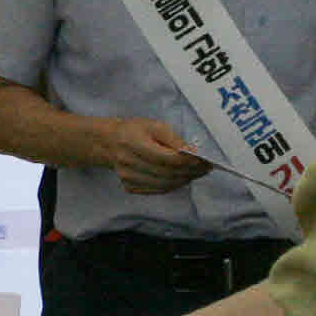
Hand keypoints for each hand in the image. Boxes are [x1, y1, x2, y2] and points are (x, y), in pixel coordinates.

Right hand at [89, 114, 209, 194]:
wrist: (109, 143)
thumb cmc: (134, 130)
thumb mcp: (155, 126)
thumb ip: (174, 140)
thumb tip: (193, 154)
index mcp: (133, 143)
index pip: (168, 158)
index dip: (189, 161)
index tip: (205, 160)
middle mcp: (128, 163)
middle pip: (168, 173)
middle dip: (191, 172)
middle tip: (206, 168)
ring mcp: (128, 178)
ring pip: (165, 185)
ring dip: (185, 180)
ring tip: (197, 173)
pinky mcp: (129, 187)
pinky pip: (158, 190)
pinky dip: (174, 185)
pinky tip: (182, 178)